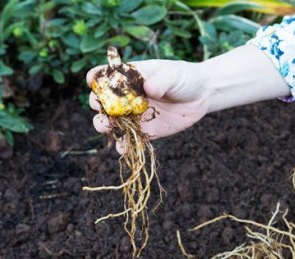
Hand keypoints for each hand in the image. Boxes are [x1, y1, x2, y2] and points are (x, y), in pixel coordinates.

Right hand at [87, 59, 209, 142]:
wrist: (202, 96)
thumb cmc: (184, 78)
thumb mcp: (173, 74)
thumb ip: (161, 81)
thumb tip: (149, 89)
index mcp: (130, 77)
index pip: (106, 76)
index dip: (96, 78)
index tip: (92, 81)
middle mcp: (128, 97)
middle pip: (104, 101)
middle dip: (98, 105)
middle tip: (101, 108)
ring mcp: (135, 115)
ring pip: (112, 123)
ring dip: (105, 125)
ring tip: (106, 127)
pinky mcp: (146, 131)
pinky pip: (130, 140)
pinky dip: (124, 145)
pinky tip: (123, 147)